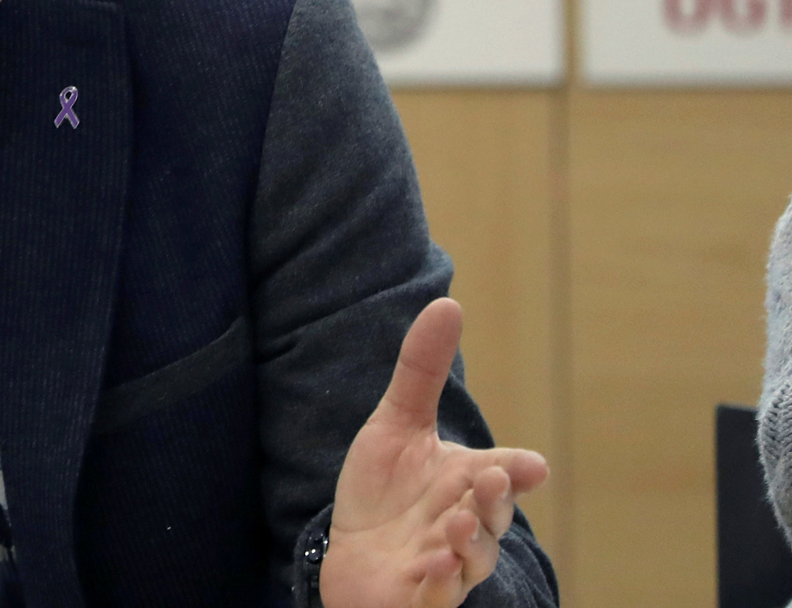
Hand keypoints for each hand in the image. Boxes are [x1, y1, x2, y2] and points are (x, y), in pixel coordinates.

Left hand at [319, 299, 548, 607]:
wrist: (352, 557)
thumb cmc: (384, 493)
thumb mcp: (395, 425)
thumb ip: (422, 371)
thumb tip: (448, 303)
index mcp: (468, 484)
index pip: (505, 476)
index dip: (517, 471)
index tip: (527, 463)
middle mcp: (467, 527)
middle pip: (493, 517)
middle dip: (494, 502)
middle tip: (488, 479)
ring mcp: (447, 566)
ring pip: (471, 560)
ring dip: (468, 543)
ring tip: (454, 524)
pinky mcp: (420, 597)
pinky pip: (437, 596)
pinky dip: (437, 582)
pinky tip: (427, 566)